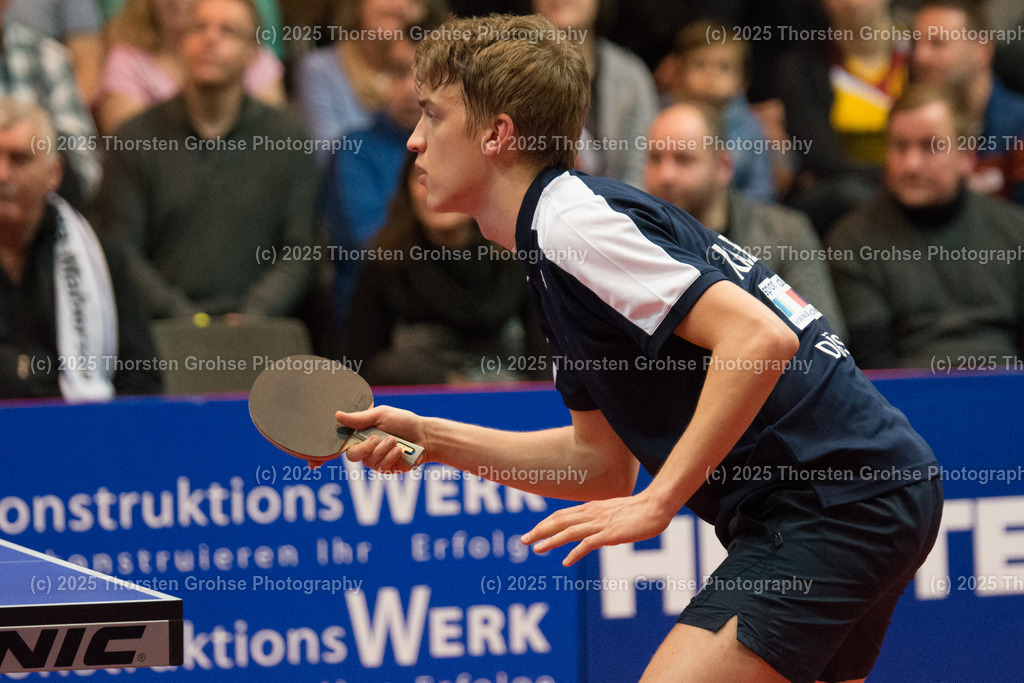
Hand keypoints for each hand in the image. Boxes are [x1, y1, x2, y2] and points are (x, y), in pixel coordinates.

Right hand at [336, 406, 425, 472]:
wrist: (425, 436)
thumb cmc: (404, 422)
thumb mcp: (382, 415)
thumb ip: (360, 418)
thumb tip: (337, 415)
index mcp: (362, 434)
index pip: (343, 443)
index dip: (338, 447)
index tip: (332, 452)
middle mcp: (366, 448)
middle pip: (352, 455)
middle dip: (364, 448)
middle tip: (376, 438)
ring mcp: (376, 460)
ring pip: (369, 461)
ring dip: (383, 450)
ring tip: (395, 440)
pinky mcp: (386, 469)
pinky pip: (381, 467)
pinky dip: (390, 457)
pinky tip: (399, 451)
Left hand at [521, 490, 672, 566]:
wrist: (656, 506)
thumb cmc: (639, 510)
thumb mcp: (614, 512)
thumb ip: (601, 519)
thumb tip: (593, 531)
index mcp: (591, 508)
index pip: (562, 515)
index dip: (546, 523)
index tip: (534, 531)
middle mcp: (592, 513)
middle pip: (560, 521)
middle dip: (540, 530)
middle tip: (523, 540)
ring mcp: (600, 523)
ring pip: (569, 531)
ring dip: (551, 540)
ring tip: (537, 548)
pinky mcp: (610, 534)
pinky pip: (588, 543)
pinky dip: (575, 552)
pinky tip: (566, 561)